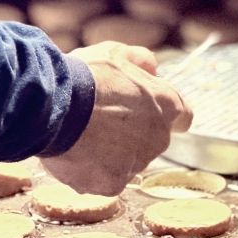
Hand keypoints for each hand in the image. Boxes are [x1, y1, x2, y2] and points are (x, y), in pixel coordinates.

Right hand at [40, 42, 192, 195]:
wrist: (54, 106)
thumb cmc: (85, 76)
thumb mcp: (116, 52)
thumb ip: (141, 59)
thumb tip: (152, 68)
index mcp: (166, 104)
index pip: (183, 117)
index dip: (164, 112)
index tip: (145, 110)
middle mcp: (158, 138)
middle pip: (152, 141)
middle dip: (133, 133)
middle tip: (103, 119)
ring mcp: (136, 164)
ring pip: (127, 162)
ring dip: (112, 152)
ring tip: (84, 134)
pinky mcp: (112, 184)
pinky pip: (105, 178)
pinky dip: (92, 170)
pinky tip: (76, 152)